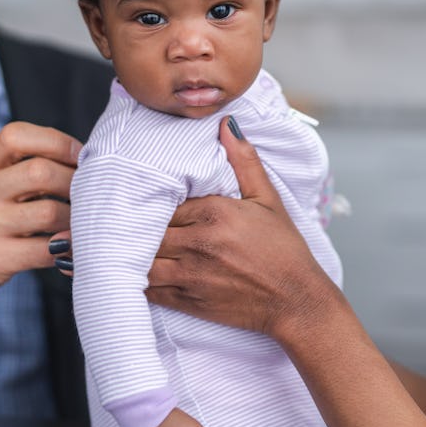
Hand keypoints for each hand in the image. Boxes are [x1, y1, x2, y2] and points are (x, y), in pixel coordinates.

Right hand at [0, 121, 81, 331]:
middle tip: (89, 192)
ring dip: (76, 217)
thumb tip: (89, 160)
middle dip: (75, 180)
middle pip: (39, 172)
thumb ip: (31, 165)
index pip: (16, 135)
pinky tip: (70, 245)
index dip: (56, 140)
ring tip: (81, 220)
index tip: (79, 155)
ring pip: (49, 212)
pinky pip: (45, 251)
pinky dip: (67, 247)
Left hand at [147, 116, 331, 339]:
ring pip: (143, 260)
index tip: (148, 202)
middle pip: (149, 230)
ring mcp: (192, 274)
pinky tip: (135, 275)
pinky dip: (139, 283)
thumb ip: (244, 161)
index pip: (164, 203)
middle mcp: (199, 242)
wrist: (296, 301)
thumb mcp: (268, 199)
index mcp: (214, 213)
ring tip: (129, 247)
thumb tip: (227, 125)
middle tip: (131, 223)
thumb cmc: (284, 250)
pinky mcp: (189, 301)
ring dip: (134, 254)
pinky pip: (151, 291)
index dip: (153, 203)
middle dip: (140, 227)